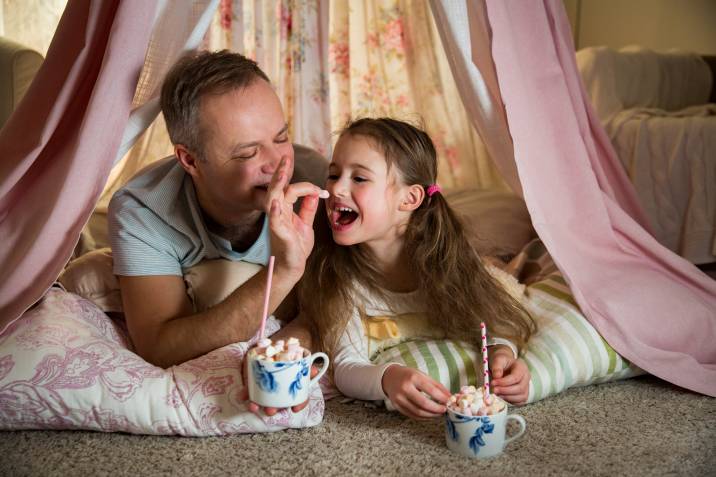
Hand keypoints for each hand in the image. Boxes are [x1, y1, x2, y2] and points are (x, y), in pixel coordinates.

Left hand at [240, 350, 317, 415]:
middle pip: (278, 404)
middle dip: (273, 409)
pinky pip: (249, 392)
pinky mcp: (254, 383)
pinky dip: (246, 395)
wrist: (272, 344)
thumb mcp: (299, 357)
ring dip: (257, 406)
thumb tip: (315, 370)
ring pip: (262, 401)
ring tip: (254, 406)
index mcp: (293, 386)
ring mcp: (266, 387)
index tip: (294, 409)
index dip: (299, 405)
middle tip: (270, 410)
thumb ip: (307, 364)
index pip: (299, 399)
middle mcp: (280, 390)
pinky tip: (243, 396)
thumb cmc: (288, 353)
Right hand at [266, 157, 324, 278]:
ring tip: (281, 174)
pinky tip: (276, 203)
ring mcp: (277, 222)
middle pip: (277, 188)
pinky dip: (275, 211)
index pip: (291, 190)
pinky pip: (274, 220)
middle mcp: (278, 213)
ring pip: (273, 199)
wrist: (293, 267)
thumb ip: (308, 208)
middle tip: (285, 158)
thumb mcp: (305, 224)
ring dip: (277, 186)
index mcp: (285, 210)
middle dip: (281, 173)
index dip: (306, 186)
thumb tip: (314, 193)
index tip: (321, 190)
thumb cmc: (296, 246)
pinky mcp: (278, 233)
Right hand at [381, 365, 449, 419]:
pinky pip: (412, 415)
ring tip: (439, 413)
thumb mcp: (423, 375)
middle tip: (445, 410)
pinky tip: (430, 415)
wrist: (390, 377)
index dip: (441, 398)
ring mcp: (399, 398)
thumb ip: (436, 385)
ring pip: (418, 412)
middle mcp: (404, 388)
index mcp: (413, 377)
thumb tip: (449, 396)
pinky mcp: (397, 406)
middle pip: (423, 403)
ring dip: (431, 415)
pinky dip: (423, 417)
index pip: (430, 390)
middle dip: (437, 409)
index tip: (449, 401)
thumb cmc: (409, 375)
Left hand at [489, 346, 529, 403]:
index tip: (492, 383)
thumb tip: (496, 377)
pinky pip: (520, 402)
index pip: (516, 377)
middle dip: (505, 391)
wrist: (505, 365)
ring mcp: (527, 386)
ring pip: (521, 397)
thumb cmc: (502, 362)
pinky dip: (510, 401)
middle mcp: (526, 377)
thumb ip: (497, 367)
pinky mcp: (524, 394)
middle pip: (520, 388)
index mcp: (522, 367)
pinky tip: (502, 396)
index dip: (504, 382)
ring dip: (507, 397)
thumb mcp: (498, 360)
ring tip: (497, 393)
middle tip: (494, 390)